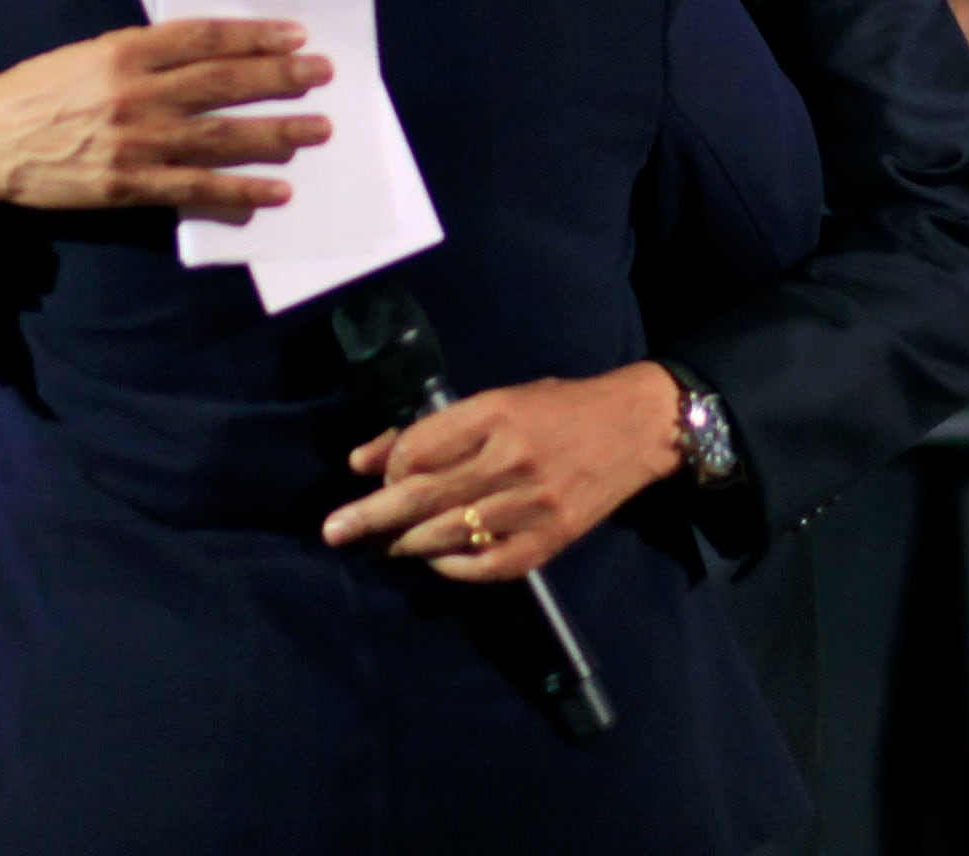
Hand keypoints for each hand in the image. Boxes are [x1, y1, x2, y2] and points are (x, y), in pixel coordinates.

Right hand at [0, 21, 332, 225]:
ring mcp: (135, 140)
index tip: (296, 34)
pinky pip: (197, 188)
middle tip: (324, 75)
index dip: (254, 35)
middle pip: (223, 82)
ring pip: (221, 135)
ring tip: (318, 129)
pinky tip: (277, 190)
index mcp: (124, 50)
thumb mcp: (88, 54)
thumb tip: (207, 54)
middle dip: (280, 78)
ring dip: (276, 132)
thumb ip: (143, 54)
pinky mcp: (128, 184)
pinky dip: (241, 190)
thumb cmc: (38, 91)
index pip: (204, 37)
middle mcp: (135, 91)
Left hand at [322, 362, 685, 584]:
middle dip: (370, 516)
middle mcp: (510, 458)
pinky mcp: (553, 538)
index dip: (390, 466)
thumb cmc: (558, 407)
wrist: (636, 428)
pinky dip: (455, 568)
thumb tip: (362, 461)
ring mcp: (533, 503)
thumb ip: (430, 430)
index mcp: (495, 413)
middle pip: (422, 495)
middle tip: (332, 532)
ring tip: (380, 546)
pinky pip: (489, 565)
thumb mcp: (495, 400)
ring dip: (405, 544)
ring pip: (449, 533)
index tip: (379, 474)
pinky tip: (435, 561)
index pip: (418, 449)